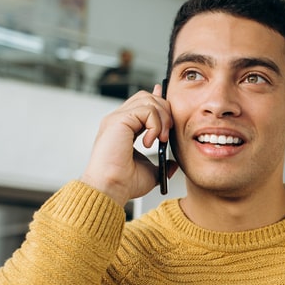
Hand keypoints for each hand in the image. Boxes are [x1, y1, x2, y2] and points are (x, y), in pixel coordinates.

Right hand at [80, 85, 176, 205]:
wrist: (111, 188)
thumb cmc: (123, 182)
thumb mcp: (150, 171)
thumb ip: (161, 164)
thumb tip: (173, 164)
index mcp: (124, 128)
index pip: (143, 104)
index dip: (159, 103)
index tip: (171, 112)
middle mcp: (119, 120)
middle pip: (147, 97)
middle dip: (164, 112)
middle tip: (166, 135)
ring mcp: (117, 118)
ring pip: (148, 100)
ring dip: (162, 119)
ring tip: (160, 139)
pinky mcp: (118, 120)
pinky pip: (146, 110)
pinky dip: (155, 125)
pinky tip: (150, 142)